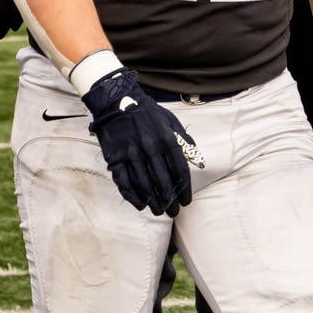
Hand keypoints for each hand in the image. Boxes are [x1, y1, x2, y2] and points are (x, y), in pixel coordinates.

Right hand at [81, 68, 203, 217]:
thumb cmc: (146, 112)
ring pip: (144, 184)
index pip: (179, 169)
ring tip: (159, 211)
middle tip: (173, 212)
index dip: (184, 189)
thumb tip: (198, 160)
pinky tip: (141, 205)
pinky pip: (124, 181)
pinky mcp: (114, 157)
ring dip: (153, 201)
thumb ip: (184, 140)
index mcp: (165, 137)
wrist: (115, 100)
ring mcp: (130, 152)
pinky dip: (132, 196)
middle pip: (162, 181)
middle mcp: (149, 146)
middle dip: (170, 200)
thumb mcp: (169, 120)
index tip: (186, 201)